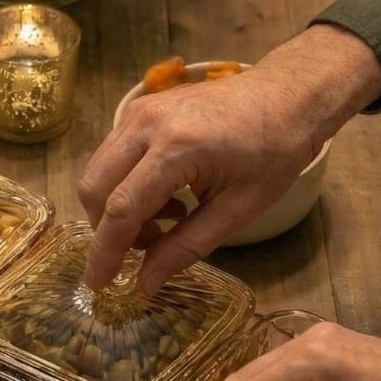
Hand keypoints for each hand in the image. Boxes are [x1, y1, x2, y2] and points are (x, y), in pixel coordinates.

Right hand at [78, 24, 380, 292]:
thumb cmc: (274, 152)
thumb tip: (144, 284)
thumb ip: (185, 247)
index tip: (100, 285)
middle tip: (144, 250)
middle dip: (106, 230)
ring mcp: (139, 110)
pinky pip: (113, 154)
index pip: (122, 208)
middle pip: (95, 187)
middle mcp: (147, 123)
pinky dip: (125, 184)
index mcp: (177, 148)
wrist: (286, 95)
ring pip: (99, 170)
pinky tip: (166, 195)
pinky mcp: (140, 107)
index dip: (106, 252)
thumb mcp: (238, 209)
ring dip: (116, 207)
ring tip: (166, 222)